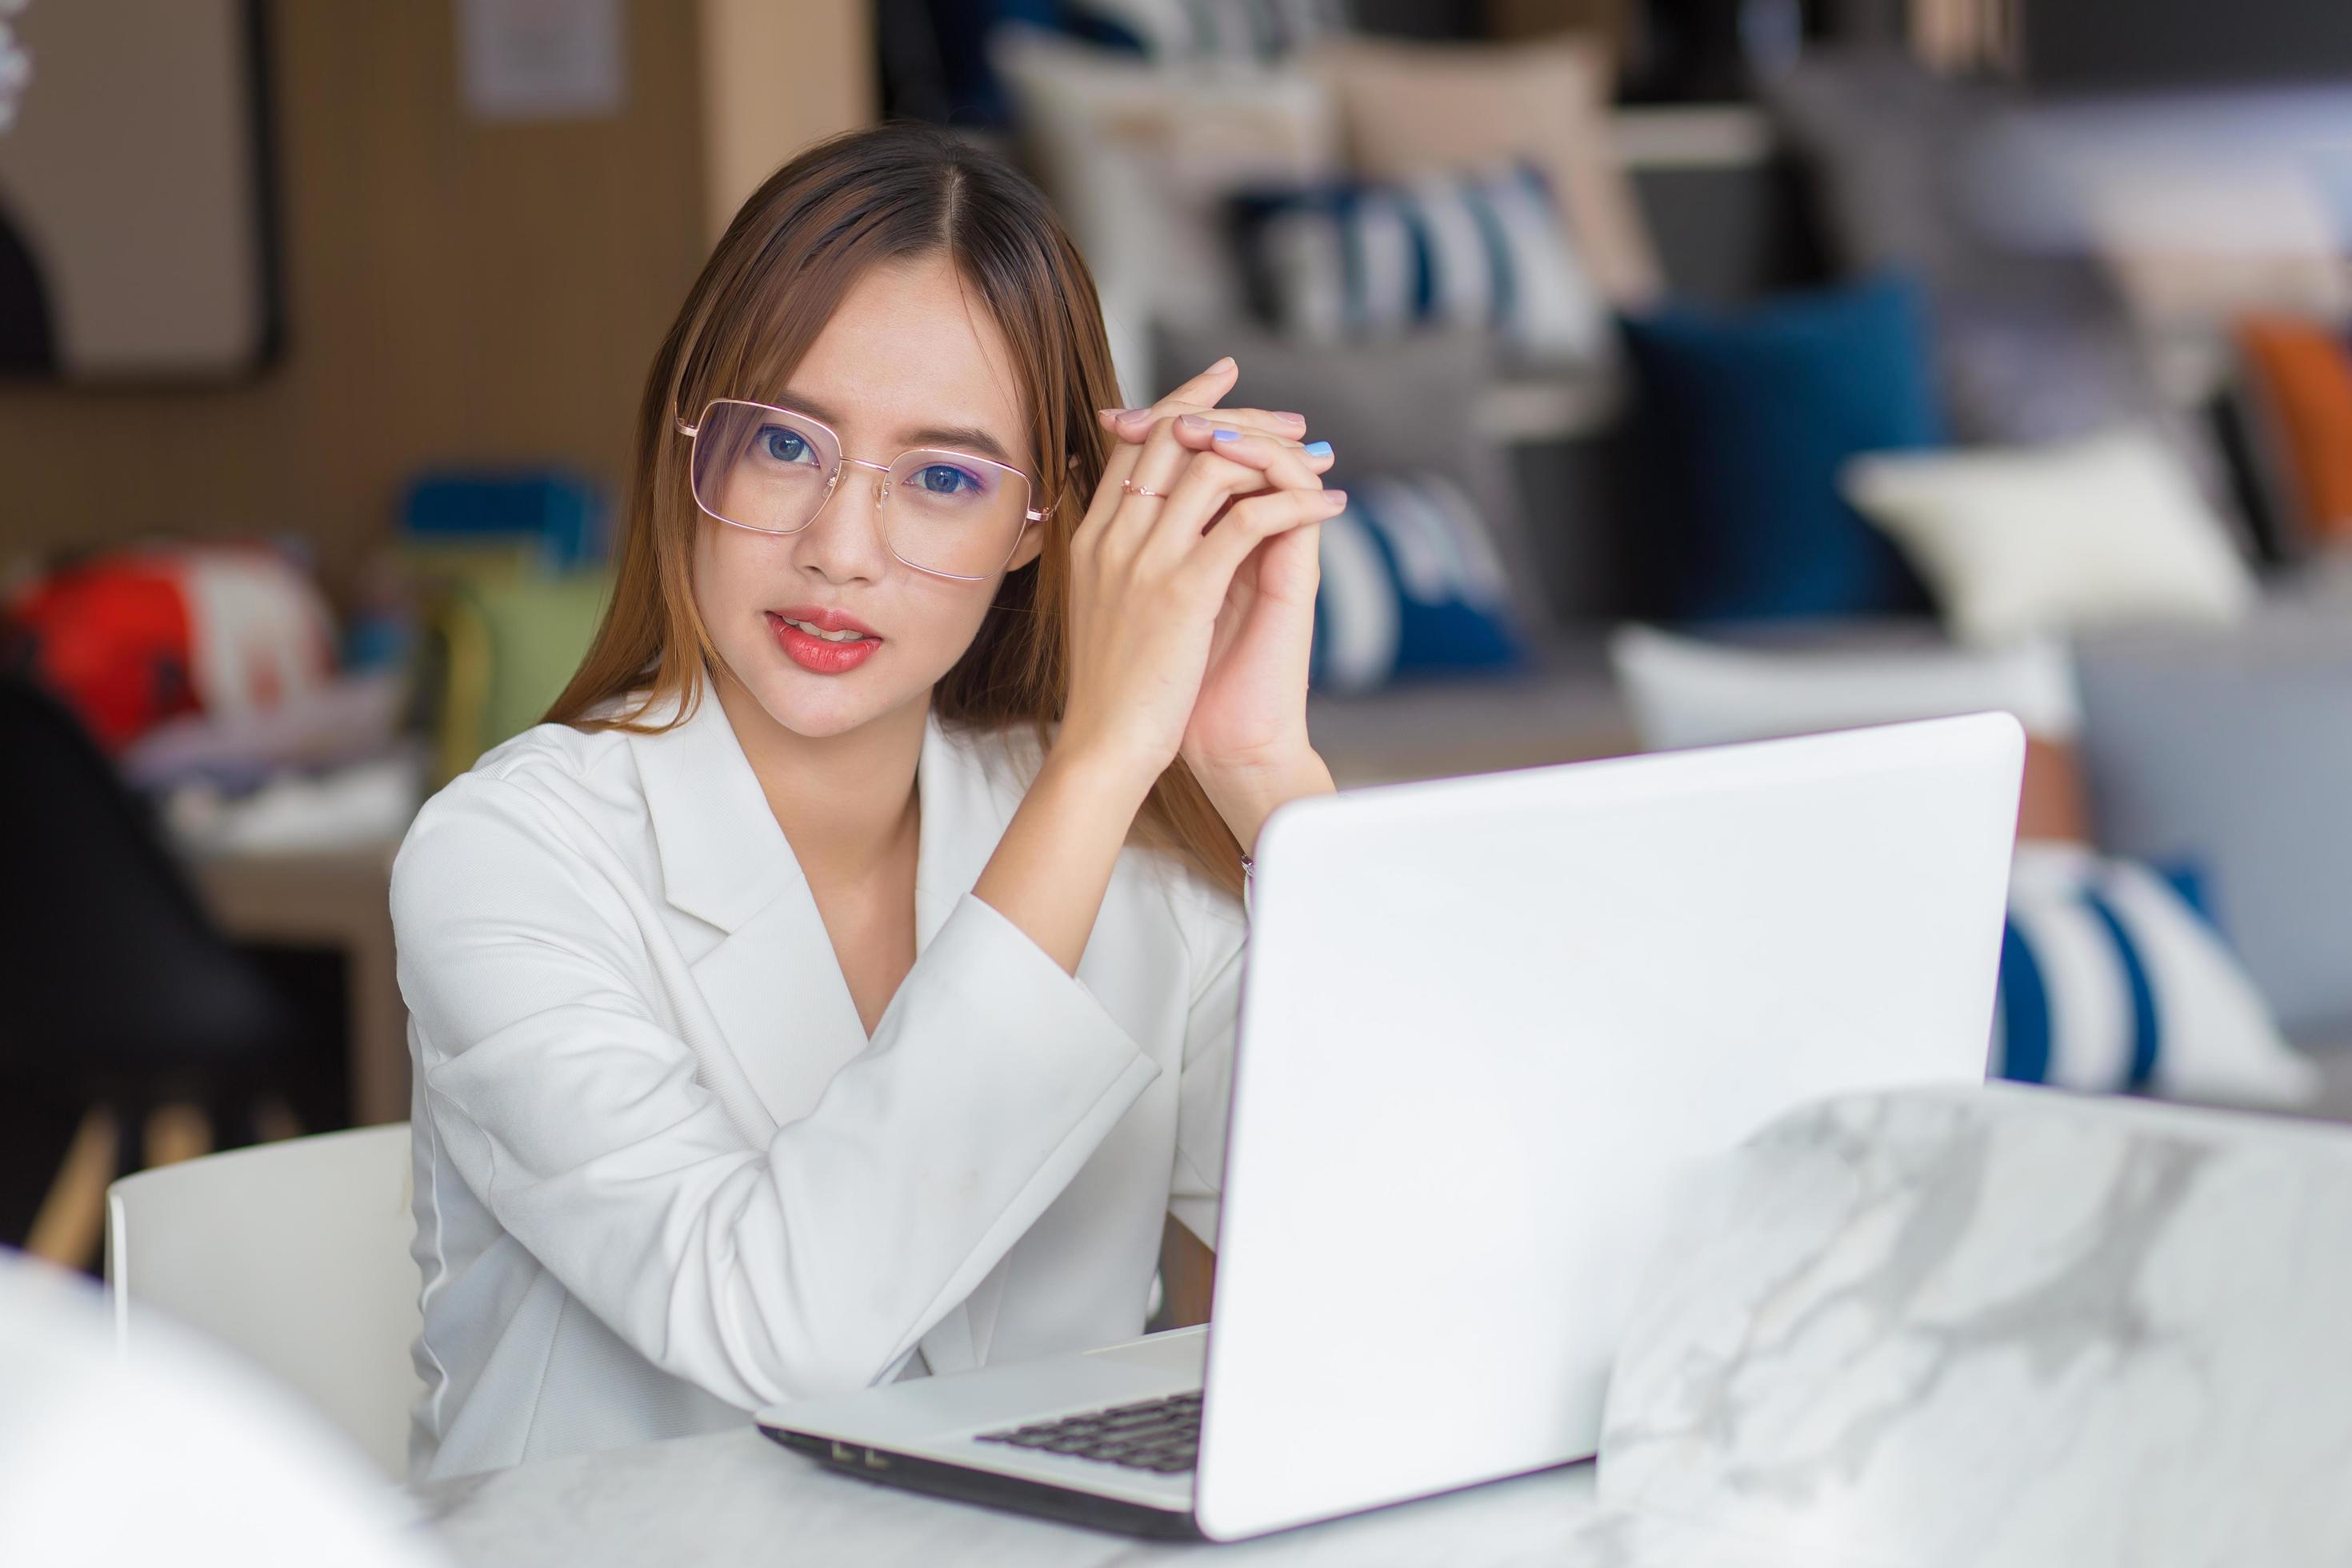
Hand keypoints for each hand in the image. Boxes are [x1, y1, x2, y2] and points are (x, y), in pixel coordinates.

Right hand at [1059, 359, 1346, 795]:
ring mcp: (1144, 561)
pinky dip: (1294, 503)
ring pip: (1211, 467)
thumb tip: (1155, 524)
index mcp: (1090, 538)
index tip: (1224, 380)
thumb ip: (1123, 559)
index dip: (1183, 402)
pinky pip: (1248, 521)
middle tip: (1289, 421)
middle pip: (1174, 436)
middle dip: (1237, 416)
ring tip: (1318, 459)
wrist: (1104, 750)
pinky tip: (1327, 506)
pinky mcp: (1182, 591)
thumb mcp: (1105, 609)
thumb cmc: (1111, 692)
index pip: (1136, 442)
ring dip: (1274, 455)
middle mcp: (1112, 537)